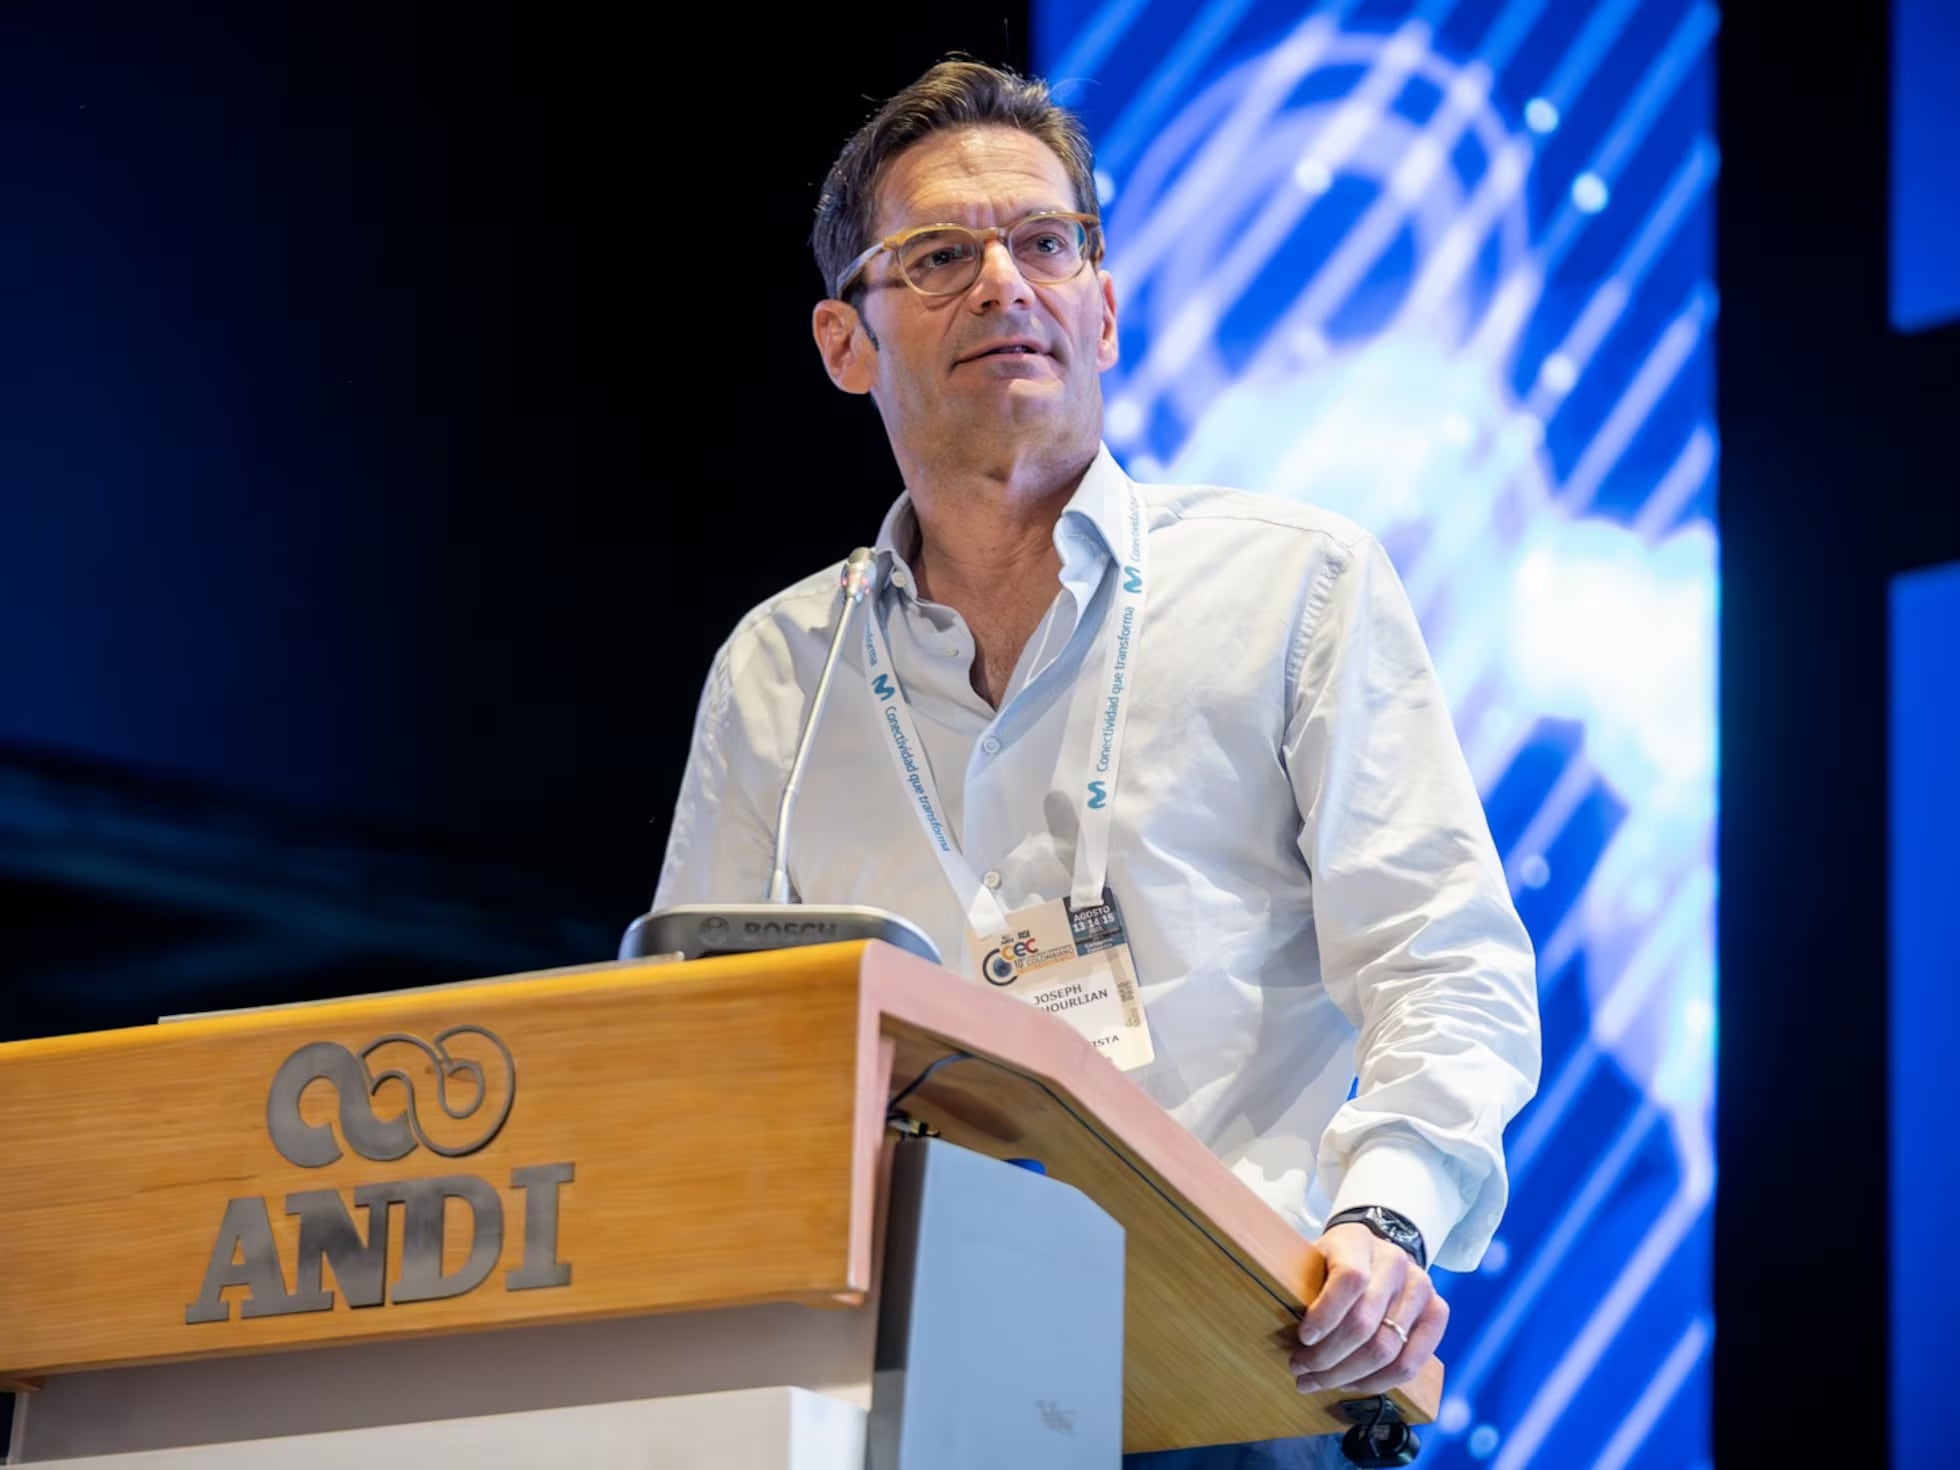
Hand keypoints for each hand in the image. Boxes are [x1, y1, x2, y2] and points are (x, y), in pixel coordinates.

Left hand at [1289, 1223, 1447, 1395]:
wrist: (1373, 1253)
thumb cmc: (1333, 1263)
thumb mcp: (1313, 1260)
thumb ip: (1303, 1287)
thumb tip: (1289, 1335)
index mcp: (1358, 1241)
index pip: (1349, 1280)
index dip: (1325, 1315)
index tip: (1302, 1338)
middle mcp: (1395, 1261)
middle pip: (1365, 1323)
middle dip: (1327, 1357)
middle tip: (1300, 1370)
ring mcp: (1421, 1286)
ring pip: (1387, 1349)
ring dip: (1348, 1375)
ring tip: (1319, 1381)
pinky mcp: (1437, 1312)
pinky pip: (1411, 1363)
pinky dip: (1378, 1381)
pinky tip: (1352, 1383)